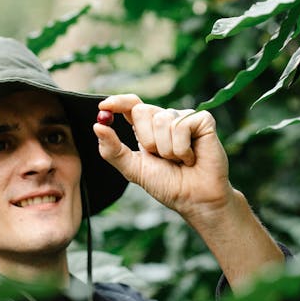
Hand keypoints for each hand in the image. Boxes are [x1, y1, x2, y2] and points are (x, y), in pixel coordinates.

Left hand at [93, 94, 234, 218]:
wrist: (194, 198)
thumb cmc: (167, 184)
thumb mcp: (133, 169)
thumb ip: (112, 150)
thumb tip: (97, 126)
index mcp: (146, 128)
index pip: (130, 105)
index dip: (117, 102)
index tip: (103, 106)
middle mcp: (164, 119)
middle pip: (141, 111)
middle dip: (146, 140)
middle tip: (160, 157)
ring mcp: (183, 118)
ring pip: (161, 120)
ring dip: (166, 149)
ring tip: (178, 160)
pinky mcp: (202, 120)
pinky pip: (181, 126)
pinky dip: (182, 149)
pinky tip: (191, 157)